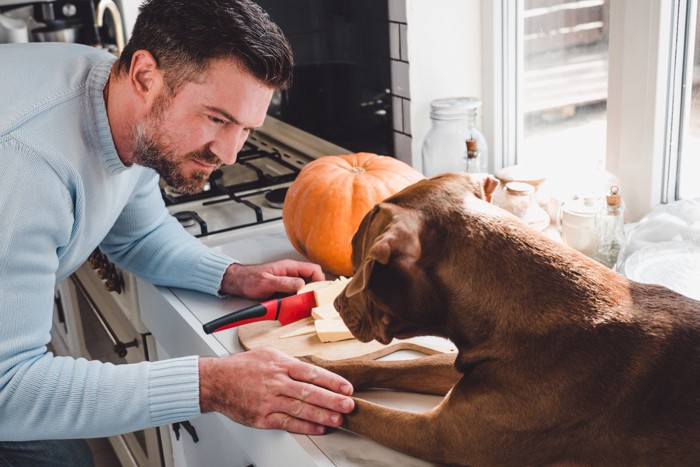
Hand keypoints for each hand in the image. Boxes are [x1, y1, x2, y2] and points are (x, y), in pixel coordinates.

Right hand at [199, 347, 354, 434]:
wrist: (216, 381)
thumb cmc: (242, 366)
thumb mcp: (268, 354)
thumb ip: (290, 363)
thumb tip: (313, 372)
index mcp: (280, 364)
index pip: (312, 373)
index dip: (332, 381)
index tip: (347, 388)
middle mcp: (276, 382)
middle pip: (309, 392)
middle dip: (332, 400)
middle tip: (349, 406)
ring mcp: (269, 401)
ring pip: (300, 409)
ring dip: (322, 416)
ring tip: (338, 420)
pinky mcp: (262, 417)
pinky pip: (287, 423)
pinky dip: (304, 427)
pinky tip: (318, 429)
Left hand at [220, 260, 324, 299]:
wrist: (239, 282)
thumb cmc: (250, 279)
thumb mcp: (267, 282)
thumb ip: (284, 283)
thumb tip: (301, 284)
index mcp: (290, 267)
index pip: (313, 269)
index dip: (320, 280)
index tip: (319, 292)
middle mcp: (292, 272)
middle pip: (312, 278)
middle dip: (316, 289)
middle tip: (314, 300)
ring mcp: (289, 280)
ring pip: (306, 286)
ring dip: (308, 294)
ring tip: (307, 303)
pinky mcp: (286, 287)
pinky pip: (298, 292)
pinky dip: (300, 298)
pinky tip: (298, 304)